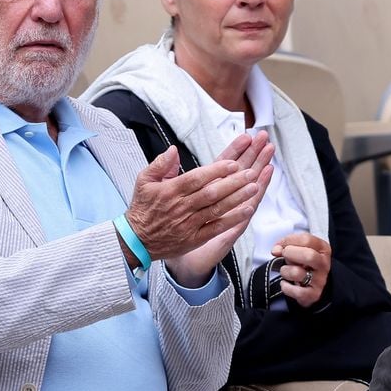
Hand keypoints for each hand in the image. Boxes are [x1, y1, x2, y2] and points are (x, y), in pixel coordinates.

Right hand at [121, 132, 273, 286]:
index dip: (216, 171)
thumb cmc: (142, 208)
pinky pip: (217, 228)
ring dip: (237, 198)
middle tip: (250, 173)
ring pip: (217, 209)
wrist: (137, 240)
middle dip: (233, 182)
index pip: (196, 178)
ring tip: (254, 187)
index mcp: (170, 191)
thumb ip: (159, 164)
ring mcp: (189, 224)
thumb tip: (173, 150)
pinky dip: (232, 219)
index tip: (233, 163)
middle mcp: (181, 207)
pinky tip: (247, 210)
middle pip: (211, 193)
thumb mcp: (143, 180)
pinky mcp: (194, 238)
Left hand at [272, 232, 331, 307]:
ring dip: (285, 271)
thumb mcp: (298, 249)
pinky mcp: (313, 295)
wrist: (313, 285)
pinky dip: (286, 287)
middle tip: (284, 256)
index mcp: (322, 249)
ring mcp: (320, 280)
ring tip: (286, 271)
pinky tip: (286, 283)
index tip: (283, 246)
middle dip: (290, 254)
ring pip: (297, 273)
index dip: (289, 241)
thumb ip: (286, 245)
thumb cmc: (304, 263)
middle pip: (308, 255)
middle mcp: (323, 264)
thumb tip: (276, 250)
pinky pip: (297, 291)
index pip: (306, 239)